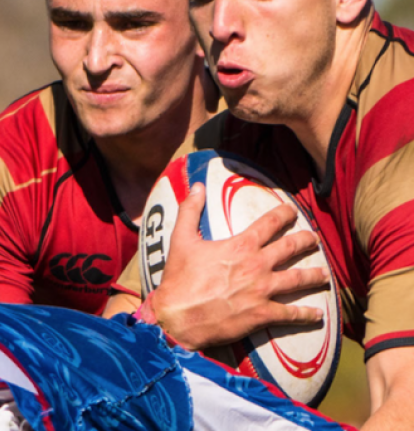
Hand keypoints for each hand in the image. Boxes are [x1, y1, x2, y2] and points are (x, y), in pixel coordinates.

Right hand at [150, 183, 328, 349]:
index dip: (283, 214)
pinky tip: (318, 315)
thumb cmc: (180, 278)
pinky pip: (291, 314)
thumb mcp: (180, 239)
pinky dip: (306, 314)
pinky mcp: (262, 315)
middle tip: (315, 239)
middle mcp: (257, 266)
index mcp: (241, 246)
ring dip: (314, 276)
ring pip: (297, 279)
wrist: (179, 316)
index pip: (269, 224)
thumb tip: (197, 186)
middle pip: (290, 249)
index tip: (292, 210)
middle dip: (305, 241)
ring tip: (324, 275)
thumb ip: (190, 210)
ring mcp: (262, 291)